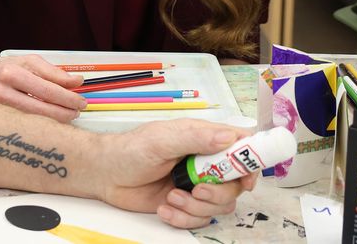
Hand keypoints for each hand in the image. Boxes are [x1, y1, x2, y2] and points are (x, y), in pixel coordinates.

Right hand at [0, 52, 85, 120]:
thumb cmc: (1, 68)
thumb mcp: (26, 61)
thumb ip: (52, 72)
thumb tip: (77, 81)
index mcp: (10, 73)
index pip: (47, 89)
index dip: (68, 97)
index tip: (81, 100)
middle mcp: (1, 93)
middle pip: (41, 110)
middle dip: (65, 112)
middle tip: (78, 111)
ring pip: (33, 122)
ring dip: (55, 121)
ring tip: (67, 116)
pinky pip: (24, 127)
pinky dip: (41, 126)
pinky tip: (50, 123)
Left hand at [97, 120, 253, 228]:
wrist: (105, 174)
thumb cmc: (130, 150)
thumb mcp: (161, 139)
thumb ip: (195, 138)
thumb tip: (228, 137)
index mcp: (201, 139)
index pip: (240, 146)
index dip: (251, 163)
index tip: (246, 179)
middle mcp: (203, 163)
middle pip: (235, 184)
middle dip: (218, 193)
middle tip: (196, 191)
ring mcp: (195, 185)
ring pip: (220, 206)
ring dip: (196, 207)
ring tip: (171, 197)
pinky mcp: (184, 205)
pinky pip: (200, 220)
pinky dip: (183, 218)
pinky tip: (164, 209)